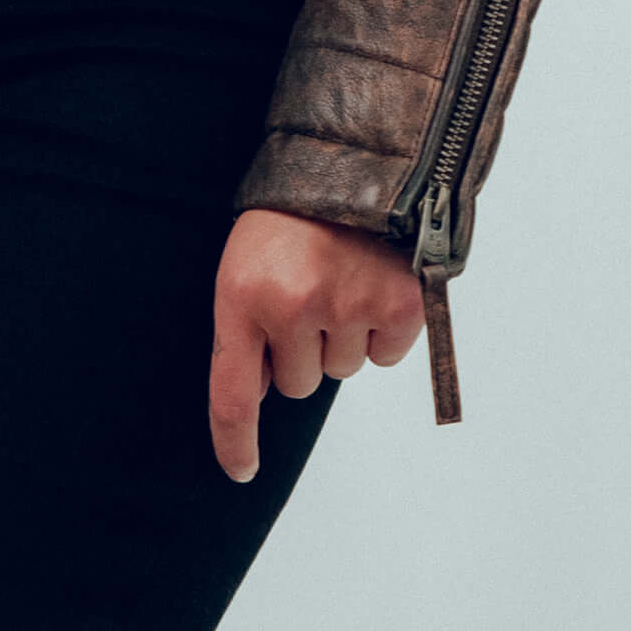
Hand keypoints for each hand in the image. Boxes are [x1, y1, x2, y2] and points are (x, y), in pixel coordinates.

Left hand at [208, 208, 421, 480]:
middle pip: (298, 384)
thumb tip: (264, 390)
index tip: (241, 470)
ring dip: (342, 336)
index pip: (233, 394)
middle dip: (302, 351)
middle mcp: (292, 306)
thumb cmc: (289, 214)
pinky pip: (385, 355)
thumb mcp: (246, 260)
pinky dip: (381, 330)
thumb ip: (248, 326)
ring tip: (339, 278)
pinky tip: (371, 284)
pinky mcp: (397, 305)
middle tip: (307, 294)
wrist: (352, 159)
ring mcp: (347, 305)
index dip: (236, 441)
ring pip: (343, 369)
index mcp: (242, 296)